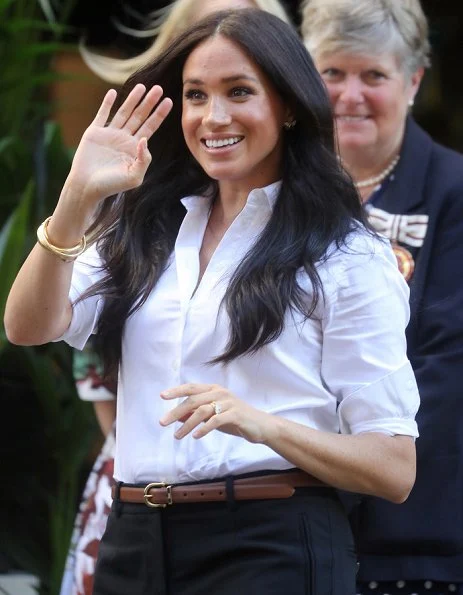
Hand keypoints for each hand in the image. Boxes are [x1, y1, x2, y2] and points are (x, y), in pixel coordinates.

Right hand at [68, 84, 172, 204]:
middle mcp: (124, 139)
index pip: (150, 127)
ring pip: (124, 112)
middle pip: (140, 116)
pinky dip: (107, 103)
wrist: (87, 187)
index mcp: (135, 149)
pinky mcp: (94, 132)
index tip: (169, 101)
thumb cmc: (111, 186)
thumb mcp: (134, 177)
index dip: (159, 114)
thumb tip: (145, 139)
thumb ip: (143, 159)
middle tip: (159, 89)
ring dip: (133, 99)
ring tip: (142, 86)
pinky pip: (102, 115)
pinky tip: (113, 93)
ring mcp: (109, 134)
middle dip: (149, 103)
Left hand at [159, 383, 274, 443]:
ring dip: (187, 424)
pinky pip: (216, 420)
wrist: (260, 426)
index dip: (176, 391)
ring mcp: (228, 402)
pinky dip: (204, 428)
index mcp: (214, 390)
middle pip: (193, 400)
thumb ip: (196, 414)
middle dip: (176, 411)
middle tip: (163, 422)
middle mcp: (220, 393)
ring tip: (177, 436)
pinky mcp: (235, 414)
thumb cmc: (234, 419)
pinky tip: (195, 436)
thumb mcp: (213, 416)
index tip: (162, 396)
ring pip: (202, 411)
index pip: (191, 388)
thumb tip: (176, 416)